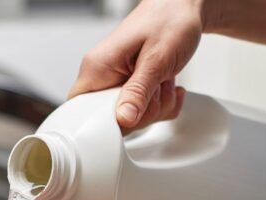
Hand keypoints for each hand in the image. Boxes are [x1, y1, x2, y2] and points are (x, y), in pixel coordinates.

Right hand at [68, 0, 204, 132]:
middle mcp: (101, 74)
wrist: (184, 7)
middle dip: (142, 113)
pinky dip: (161, 104)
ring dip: (156, 106)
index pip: (81, 111)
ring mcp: (116, 81)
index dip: (107, 122)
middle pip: (111, 119)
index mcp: (97, 67)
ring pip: (130, 117)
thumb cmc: (169, 21)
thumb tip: (124, 119)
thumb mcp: (156, 60)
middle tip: (158, 88)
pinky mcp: (130, 85)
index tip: (133, 114)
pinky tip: (168, 86)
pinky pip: (141, 110)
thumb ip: (138, 92)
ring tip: (164, 80)